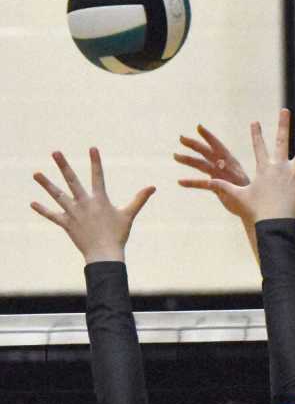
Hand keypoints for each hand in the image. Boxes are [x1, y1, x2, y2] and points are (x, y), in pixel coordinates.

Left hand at [31, 149, 155, 262]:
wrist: (105, 255)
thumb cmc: (118, 235)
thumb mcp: (129, 215)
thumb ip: (139, 199)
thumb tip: (153, 187)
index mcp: (99, 200)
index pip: (98, 176)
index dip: (95, 162)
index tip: (92, 148)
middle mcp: (84, 204)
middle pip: (72, 181)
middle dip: (63, 166)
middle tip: (55, 152)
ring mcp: (74, 213)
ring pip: (58, 195)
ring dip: (46, 184)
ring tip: (36, 173)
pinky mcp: (67, 224)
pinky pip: (53, 216)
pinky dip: (43, 210)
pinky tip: (32, 203)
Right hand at [178, 108, 294, 222]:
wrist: (273, 222)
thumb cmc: (256, 211)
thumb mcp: (238, 197)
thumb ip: (224, 188)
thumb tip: (207, 183)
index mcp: (264, 168)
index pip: (259, 147)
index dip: (256, 134)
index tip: (255, 121)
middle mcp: (279, 166)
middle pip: (281, 141)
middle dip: (282, 124)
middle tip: (284, 110)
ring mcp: (293, 174)